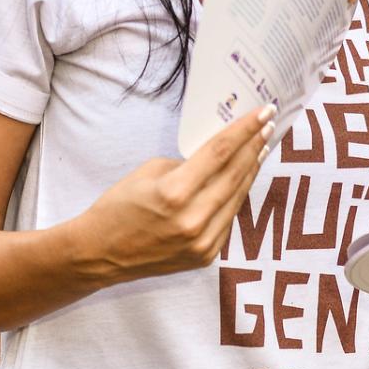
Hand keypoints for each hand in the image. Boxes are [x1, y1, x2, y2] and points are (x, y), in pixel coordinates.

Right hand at [71, 107, 274, 283]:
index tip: (264, 113)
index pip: (220, 153)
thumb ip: (188, 164)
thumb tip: (218, 156)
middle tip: (268, 126)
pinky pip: (228, 219)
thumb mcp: (149, 172)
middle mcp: (193, 220)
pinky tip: (241, 179)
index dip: (245, 130)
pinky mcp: (206, 256)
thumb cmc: (119, 207)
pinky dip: (236, 197)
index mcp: (175, 193)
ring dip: (251, 171)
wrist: (100, 253)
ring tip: (261, 149)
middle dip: (254, 146)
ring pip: (237, 198)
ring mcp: (203, 242)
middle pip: (235, 174)